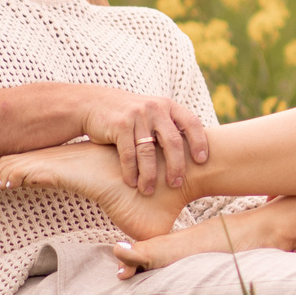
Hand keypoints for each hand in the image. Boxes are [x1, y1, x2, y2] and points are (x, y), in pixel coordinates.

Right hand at [78, 88, 210, 196]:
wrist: (93, 103)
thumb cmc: (130, 116)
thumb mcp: (152, 114)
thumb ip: (170, 127)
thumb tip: (196, 153)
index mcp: (168, 106)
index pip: (191, 123)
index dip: (200, 142)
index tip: (202, 161)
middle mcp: (155, 108)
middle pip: (173, 141)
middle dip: (176, 165)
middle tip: (177, 184)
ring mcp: (137, 115)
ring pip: (149, 151)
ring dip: (150, 175)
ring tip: (149, 191)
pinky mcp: (119, 124)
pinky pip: (128, 153)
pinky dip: (131, 171)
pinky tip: (132, 183)